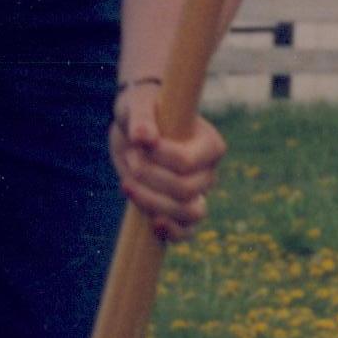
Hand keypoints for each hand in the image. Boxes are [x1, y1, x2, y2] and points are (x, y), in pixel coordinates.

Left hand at [106, 82, 227, 243]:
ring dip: (152, 204)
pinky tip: (153, 224)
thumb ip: (142, 117)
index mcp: (210, 144)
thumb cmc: (142, 110)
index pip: (186, 162)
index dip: (157, 158)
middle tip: (130, 158)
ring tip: (127, 184)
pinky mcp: (180, 210)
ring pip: (189, 214)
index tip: (138, 142)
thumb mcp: (138, 104)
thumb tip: (144, 138)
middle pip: (185, 190)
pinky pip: (187, 232)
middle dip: (148, 177)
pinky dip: (172, 233)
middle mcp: (209, 172)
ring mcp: (198, 194)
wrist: (134, 132)